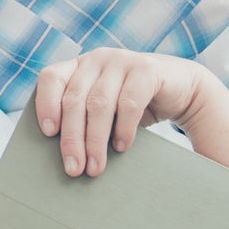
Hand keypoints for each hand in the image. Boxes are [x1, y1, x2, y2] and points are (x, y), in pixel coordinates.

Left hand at [35, 48, 206, 176]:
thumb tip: (65, 157)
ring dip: (95, 140)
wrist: (183, 91)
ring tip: (95, 167)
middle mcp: (97, 59)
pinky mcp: (146, 69)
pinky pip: (129, 102)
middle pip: (74, 99)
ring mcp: (122, 60)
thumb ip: (84, 120)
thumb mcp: (105, 110)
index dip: (45, 104)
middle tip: (73, 169)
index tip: (48, 133)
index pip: (51, 78)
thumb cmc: (134, 106)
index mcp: (79, 66)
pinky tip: (121, 147)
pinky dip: (123, 129)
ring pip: (99, 104)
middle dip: (72, 138)